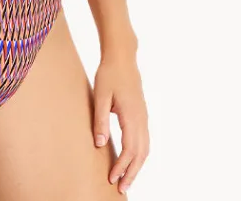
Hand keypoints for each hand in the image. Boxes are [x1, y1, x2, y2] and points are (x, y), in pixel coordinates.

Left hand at [92, 52, 149, 194]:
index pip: (130, 150)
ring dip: (137, 166)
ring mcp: (144, 116)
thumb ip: (100, 120)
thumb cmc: (109, 74)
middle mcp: (141, 119)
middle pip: (141, 154)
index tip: (112, 179)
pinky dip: (140, 154)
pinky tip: (132, 159)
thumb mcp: (100, 95)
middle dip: (132, 173)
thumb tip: (100, 144)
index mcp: (131, 116)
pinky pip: (145, 140)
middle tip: (121, 188)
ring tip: (127, 178)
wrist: (122, 57)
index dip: (122, 167)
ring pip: (145, 148)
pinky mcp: (142, 114)